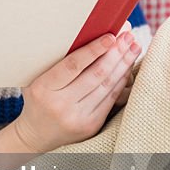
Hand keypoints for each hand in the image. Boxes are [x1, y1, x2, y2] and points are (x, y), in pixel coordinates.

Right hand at [11, 27, 140, 153]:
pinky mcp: (90, 126)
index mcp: (43, 89)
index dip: (93, 50)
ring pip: (107, 86)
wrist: (36, 134)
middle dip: (116, 53)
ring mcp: (77, 118)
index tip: (110, 36)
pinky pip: (111, 99)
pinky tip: (127, 67)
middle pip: (95, 75)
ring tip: (133, 47)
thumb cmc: (37, 98)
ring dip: (123, 64)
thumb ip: (57, 61)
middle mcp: (60, 105)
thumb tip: (88, 35)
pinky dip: (121, 81)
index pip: (73, 65)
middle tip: (128, 36)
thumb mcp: (37, 79)